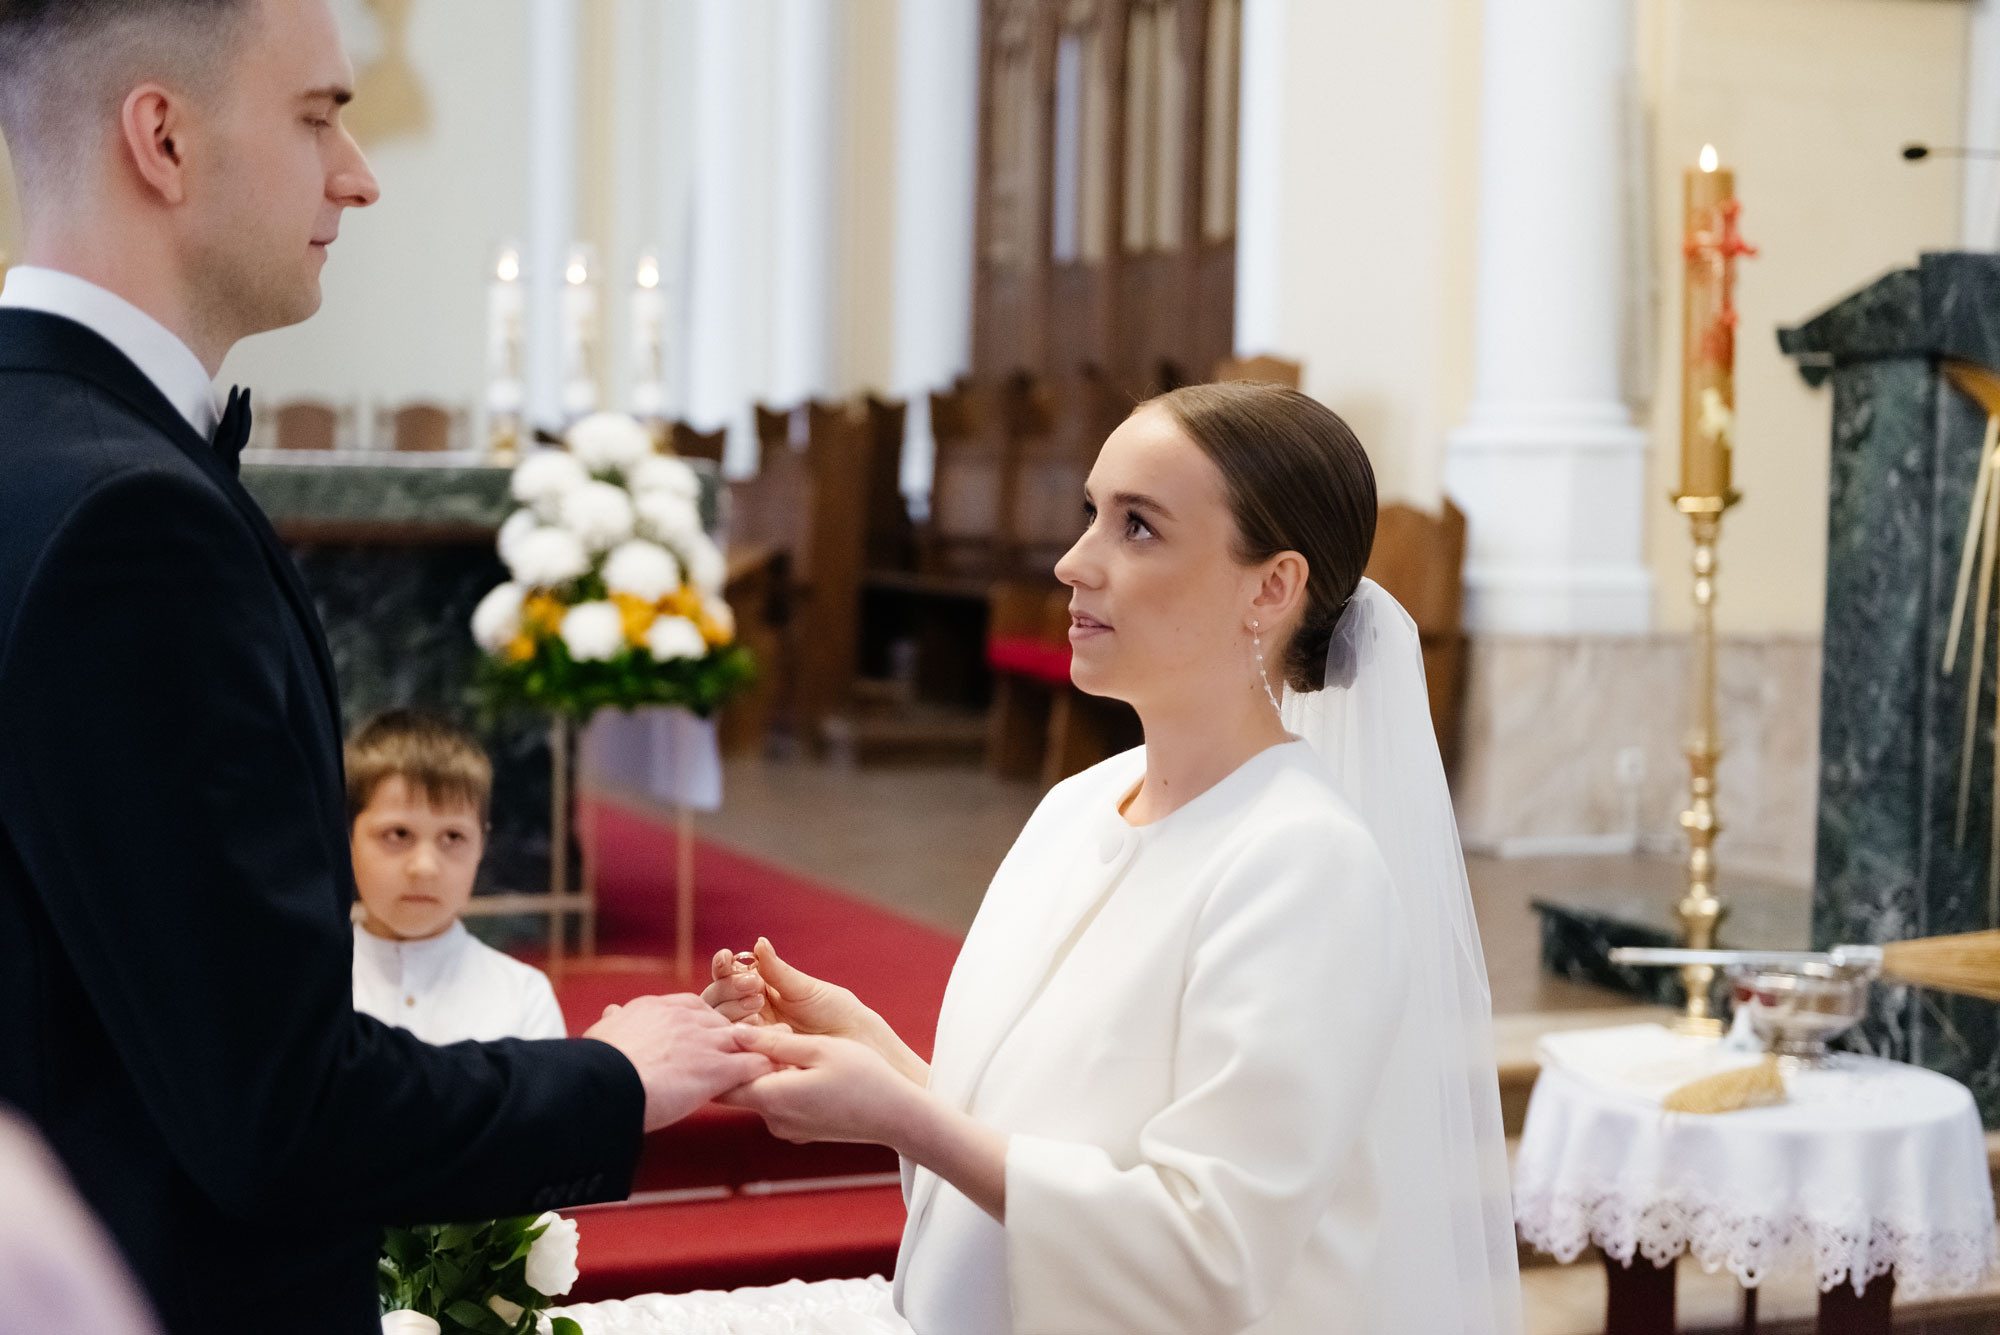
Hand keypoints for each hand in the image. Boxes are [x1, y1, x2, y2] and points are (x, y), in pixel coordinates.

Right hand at [583, 993, 774, 1131]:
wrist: (601, 1084)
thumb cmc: (596, 1066)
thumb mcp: (604, 1034)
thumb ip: (615, 1023)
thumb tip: (612, 1013)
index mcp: (660, 1008)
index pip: (696, 1007)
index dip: (707, 1022)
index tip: (712, 1033)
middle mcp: (687, 1018)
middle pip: (723, 1021)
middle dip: (741, 1030)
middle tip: (762, 1039)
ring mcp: (704, 1041)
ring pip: (745, 1038)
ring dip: (765, 1045)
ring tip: (785, 1052)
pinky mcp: (716, 1068)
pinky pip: (752, 1065)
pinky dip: (768, 1069)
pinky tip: (782, 1077)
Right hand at [700, 937, 873, 1038]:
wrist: (857, 1044)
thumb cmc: (835, 1011)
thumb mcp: (805, 989)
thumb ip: (778, 971)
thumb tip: (759, 943)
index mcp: (755, 991)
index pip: (727, 978)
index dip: (723, 968)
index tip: (726, 957)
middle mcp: (746, 1016)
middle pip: (715, 1002)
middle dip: (728, 990)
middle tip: (753, 987)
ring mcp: (749, 1041)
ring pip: (720, 1027)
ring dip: (732, 1013)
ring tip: (757, 1008)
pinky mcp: (755, 1064)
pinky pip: (736, 1053)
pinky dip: (743, 1041)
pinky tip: (758, 1033)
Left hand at [717, 1028, 921, 1147]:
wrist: (898, 1117)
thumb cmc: (864, 1078)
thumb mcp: (819, 1048)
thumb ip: (773, 1042)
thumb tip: (734, 1033)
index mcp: (772, 1098)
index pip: (719, 1084)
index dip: (716, 1056)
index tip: (723, 1029)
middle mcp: (773, 1120)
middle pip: (737, 1088)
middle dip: (739, 1059)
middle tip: (749, 1025)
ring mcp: (787, 1128)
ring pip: (759, 1093)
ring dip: (763, 1069)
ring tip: (779, 1038)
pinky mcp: (801, 1130)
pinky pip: (778, 1103)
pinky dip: (780, 1082)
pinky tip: (800, 1062)